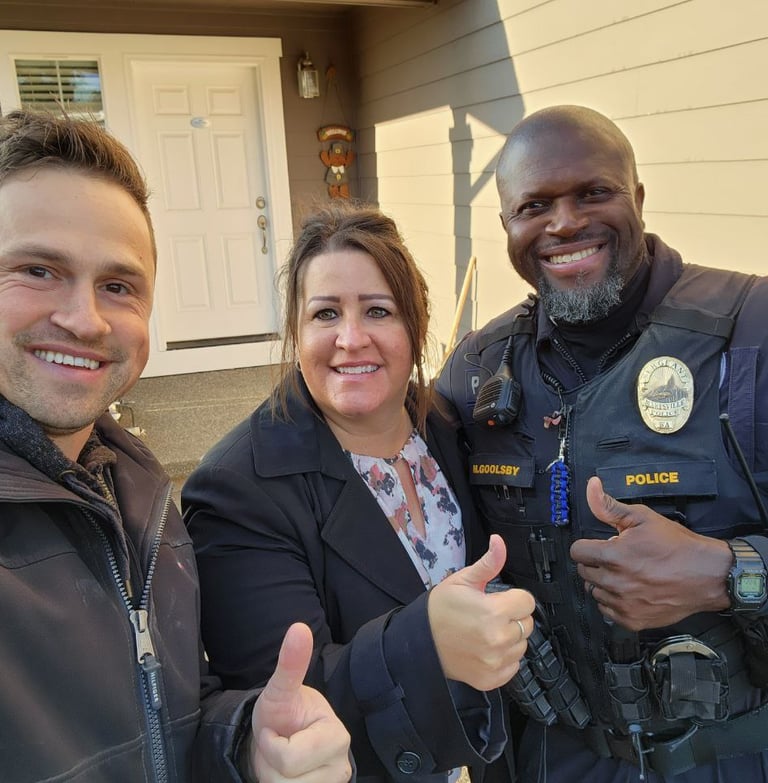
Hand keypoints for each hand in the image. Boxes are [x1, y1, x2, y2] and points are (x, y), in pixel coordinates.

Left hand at [248, 622, 351, 782]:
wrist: (279, 740)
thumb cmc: (282, 714)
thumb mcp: (279, 690)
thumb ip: (290, 663)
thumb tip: (299, 627)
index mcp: (336, 736)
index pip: (288, 758)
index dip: (270, 744)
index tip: (275, 729)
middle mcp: (342, 765)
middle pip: (286, 782)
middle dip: (271, 764)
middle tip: (279, 746)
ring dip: (273, 778)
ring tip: (282, 761)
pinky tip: (287, 775)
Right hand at [428, 534, 534, 690]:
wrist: (420, 641)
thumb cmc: (440, 608)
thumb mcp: (462, 580)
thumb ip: (488, 563)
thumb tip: (499, 542)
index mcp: (494, 612)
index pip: (527, 602)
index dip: (513, 598)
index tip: (498, 599)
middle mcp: (498, 639)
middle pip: (527, 624)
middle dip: (512, 617)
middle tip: (490, 615)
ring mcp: (496, 661)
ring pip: (522, 645)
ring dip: (510, 638)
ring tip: (487, 632)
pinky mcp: (491, 679)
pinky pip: (513, 666)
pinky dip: (504, 658)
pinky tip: (486, 648)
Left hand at [570, 476, 731, 630]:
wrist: (707, 575)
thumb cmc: (677, 546)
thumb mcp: (642, 517)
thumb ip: (609, 506)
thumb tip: (591, 487)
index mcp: (613, 556)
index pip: (577, 552)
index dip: (588, 545)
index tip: (600, 546)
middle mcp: (615, 582)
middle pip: (584, 572)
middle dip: (596, 562)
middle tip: (617, 558)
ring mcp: (624, 604)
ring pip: (594, 591)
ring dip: (603, 583)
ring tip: (625, 574)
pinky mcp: (633, 620)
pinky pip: (607, 611)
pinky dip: (614, 602)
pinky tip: (629, 591)